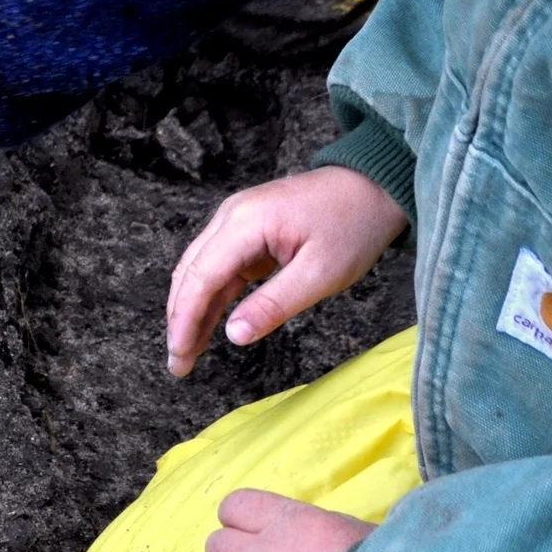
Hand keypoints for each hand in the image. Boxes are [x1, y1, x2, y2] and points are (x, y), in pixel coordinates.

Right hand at [166, 166, 406, 376]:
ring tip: (187, 352)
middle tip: (179, 364)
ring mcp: (236, 220)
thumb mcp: (320, 273)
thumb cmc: (353, 227)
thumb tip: (233, 335)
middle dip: (180, 320)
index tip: (179, 355)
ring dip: (190, 310)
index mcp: (245, 222)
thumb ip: (274, 304)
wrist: (373, 187)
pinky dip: (210, 297)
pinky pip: (218, 266)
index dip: (185, 319)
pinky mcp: (246, 230)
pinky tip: (206, 325)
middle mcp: (230, 216)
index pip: (201, 276)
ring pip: (198, 270)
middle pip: (191, 272)